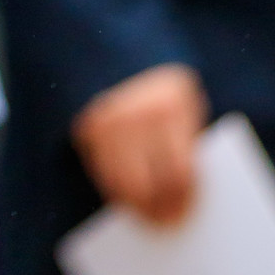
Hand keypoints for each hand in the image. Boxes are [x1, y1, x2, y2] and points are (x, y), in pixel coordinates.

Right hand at [71, 63, 208, 224]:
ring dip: (137, 206)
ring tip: (149, 216)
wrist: (118, 50)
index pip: (180, 172)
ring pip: (124, 184)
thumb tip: (185, 198)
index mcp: (171, 108)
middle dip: (160, 209)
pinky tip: (129, 198)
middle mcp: (136, 116)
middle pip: (151, 183)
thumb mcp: (185, 107)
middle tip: (167, 225)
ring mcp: (108, 122)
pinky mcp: (87, 129)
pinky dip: (116, 191)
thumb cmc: (165, 92)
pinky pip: (103, 173)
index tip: (186, 216)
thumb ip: (187, 142)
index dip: (184, 200)